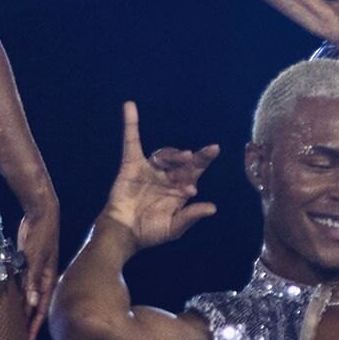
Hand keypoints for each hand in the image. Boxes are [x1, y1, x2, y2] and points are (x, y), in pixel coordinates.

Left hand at [9, 191, 62, 319]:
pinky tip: (5, 306)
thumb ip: (32, 280)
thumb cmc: (42, 234)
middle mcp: (43, 281)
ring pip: (26, 299)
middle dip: (27, 327)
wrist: (42, 213)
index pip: (41, 311)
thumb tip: (31, 303)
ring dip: (19, 313)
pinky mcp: (26, 267)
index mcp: (49, 281)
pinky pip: (20, 288)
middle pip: (34, 309)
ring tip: (8, 330)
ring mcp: (34, 274)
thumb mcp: (35, 258)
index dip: (33, 330)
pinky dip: (14, 298)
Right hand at [99, 102, 220, 248]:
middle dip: (194, 157)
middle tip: (204, 153)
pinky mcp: (131, 165)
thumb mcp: (174, 228)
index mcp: (179, 187)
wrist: (124, 233)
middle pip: (183, 161)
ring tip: (184, 158)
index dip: (203, 160)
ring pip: (165, 154)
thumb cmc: (150, 231)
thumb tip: (213, 207)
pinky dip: (130, 124)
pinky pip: (131, 142)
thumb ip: (190, 216)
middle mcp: (167, 175)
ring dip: (174, 154)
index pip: (195, 170)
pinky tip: (129, 106)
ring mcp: (150, 169)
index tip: (214, 149)